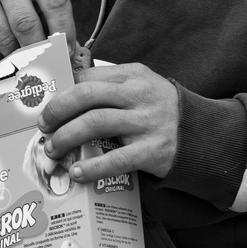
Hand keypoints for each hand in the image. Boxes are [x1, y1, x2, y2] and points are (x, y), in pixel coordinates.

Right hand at [0, 0, 74, 59]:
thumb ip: (52, 14)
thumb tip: (68, 51)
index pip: (55, 1)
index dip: (64, 30)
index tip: (66, 51)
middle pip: (26, 24)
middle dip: (38, 48)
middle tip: (45, 61)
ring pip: (5, 39)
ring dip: (17, 55)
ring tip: (23, 55)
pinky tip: (2, 50)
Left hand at [37, 63, 178, 181]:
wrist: (203, 134)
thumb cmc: (158, 110)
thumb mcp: (139, 87)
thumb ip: (109, 88)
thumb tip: (61, 97)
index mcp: (133, 75)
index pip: (88, 76)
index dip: (61, 91)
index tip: (43, 105)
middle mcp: (139, 95)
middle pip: (86, 96)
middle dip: (57, 111)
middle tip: (43, 126)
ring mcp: (147, 122)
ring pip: (96, 123)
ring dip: (66, 137)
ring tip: (52, 149)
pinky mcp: (154, 150)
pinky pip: (117, 159)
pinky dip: (92, 167)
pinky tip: (76, 173)